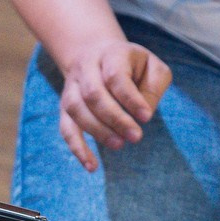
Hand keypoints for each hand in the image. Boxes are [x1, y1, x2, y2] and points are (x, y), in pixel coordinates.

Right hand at [53, 36, 172, 169]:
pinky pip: (66, 128)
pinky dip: (77, 148)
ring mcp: (72, 87)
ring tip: (119, 145)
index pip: (116, 76)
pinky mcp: (66, 107)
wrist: (97, 54)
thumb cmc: (133, 66)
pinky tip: (92, 166)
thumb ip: (153, 88)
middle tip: (135, 137)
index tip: (146, 117)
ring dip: (97, 131)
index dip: (130, 98)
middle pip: (93, 93)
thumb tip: (143, 115)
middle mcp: (86, 68)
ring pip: (76, 109)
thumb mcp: (153, 67)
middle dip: (115, 118)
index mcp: (111, 54)